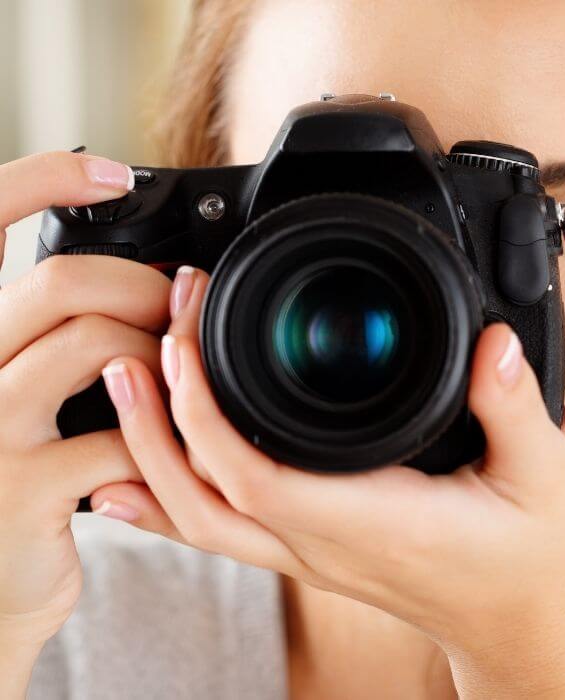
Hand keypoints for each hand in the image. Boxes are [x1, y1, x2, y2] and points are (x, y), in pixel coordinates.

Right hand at [0, 151, 170, 687]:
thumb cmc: (19, 480)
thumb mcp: (20, 400)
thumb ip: (56, 343)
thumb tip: (151, 284)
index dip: (37, 182)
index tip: (109, 172)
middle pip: (57, 281)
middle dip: (140, 285)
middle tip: (179, 308)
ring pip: (97, 348)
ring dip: (164, 357)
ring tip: (182, 379)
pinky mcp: (22, 490)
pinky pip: (123, 438)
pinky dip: (165, 439)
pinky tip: (171, 450)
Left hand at [96, 268, 564, 698]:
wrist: (533, 632)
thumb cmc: (543, 562)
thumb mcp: (550, 478)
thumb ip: (514, 405)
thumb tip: (491, 340)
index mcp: (381, 524)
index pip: (258, 480)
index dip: (204, 415)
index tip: (188, 341)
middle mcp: (332, 547)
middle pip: (202, 501)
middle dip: (156, 422)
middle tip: (140, 342)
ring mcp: (318, 557)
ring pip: (202, 521)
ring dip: (153, 453)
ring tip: (124, 382)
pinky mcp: (320, 554)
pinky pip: (224, 529)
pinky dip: (170, 494)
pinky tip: (138, 469)